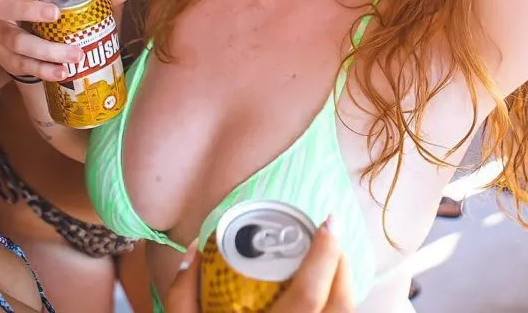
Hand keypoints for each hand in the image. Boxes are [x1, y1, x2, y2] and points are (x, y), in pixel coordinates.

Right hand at [0, 0, 130, 82]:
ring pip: (16, 40)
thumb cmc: (48, 7)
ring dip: (46, 49)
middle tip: (57, 15)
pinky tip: (63, 72)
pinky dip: (43, 69)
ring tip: (76, 54)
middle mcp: (3, 6)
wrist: (22, 34)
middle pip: (6, 5)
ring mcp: (0, 32)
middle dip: (32, 9)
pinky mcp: (3, 56)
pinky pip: (21, 64)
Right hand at [162, 224, 353, 312]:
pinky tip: (326, 298)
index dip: (326, 255)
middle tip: (330, 239)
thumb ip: (183, 297)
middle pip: (343, 305)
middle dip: (342, 266)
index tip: (328, 223)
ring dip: (344, 288)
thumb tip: (192, 252)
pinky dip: (339, 309)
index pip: (310, 295)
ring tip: (330, 266)